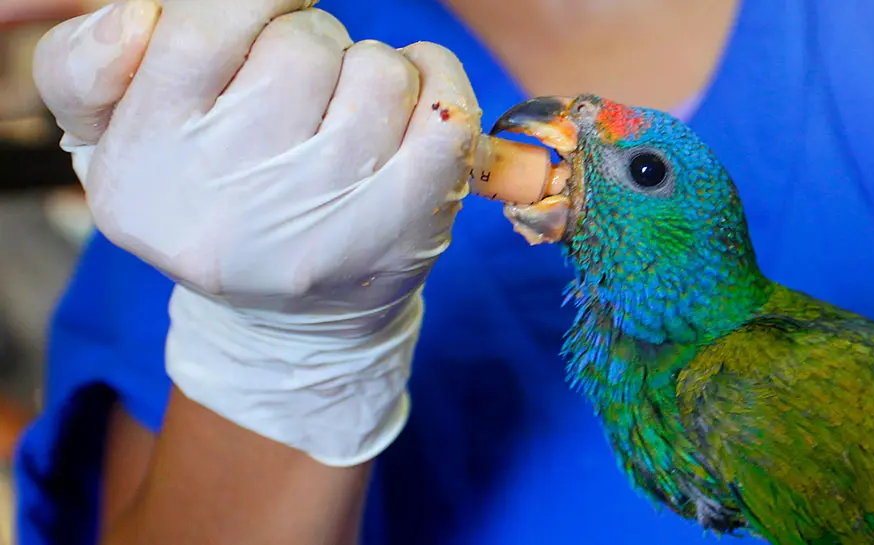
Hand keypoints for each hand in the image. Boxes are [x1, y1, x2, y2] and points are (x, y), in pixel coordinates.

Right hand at [33, 0, 478, 465]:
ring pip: (380, 71)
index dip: (248, 4)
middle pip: (302, 43)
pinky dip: (438, 85)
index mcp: (148, 161)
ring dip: (371, 74)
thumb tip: (139, 15)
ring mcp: (330, 218)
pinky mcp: (407, 227)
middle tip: (300, 96)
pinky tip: (411, 107)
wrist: (290, 317)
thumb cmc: (206, 201)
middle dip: (308, 47)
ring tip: (346, 117)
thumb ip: (87, 65)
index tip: (259, 23)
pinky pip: (448, 113)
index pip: (205, 22)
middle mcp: (235, 196)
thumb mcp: (115, 140)